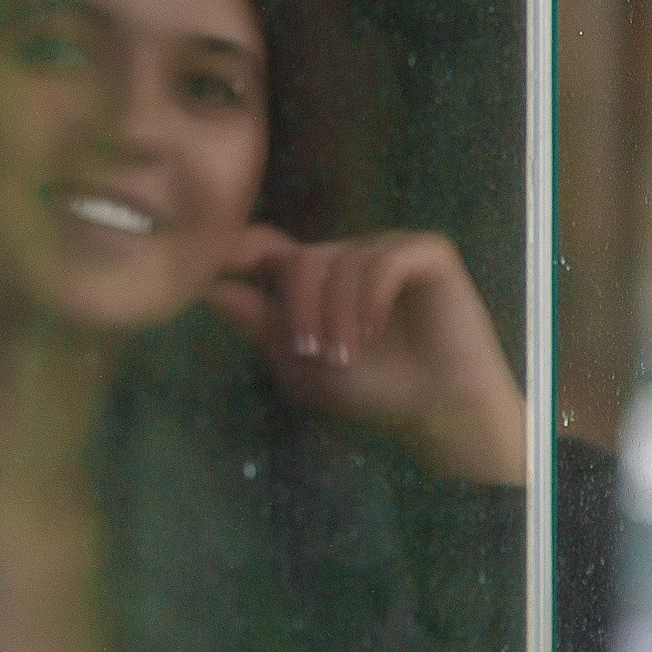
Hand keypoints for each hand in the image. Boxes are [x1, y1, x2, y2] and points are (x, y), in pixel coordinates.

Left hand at [209, 226, 526, 486]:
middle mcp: (349, 257)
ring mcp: (389, 251)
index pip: (267, 245)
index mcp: (316, 280)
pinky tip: (375, 330)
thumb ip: (263, 325)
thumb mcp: (304, 365)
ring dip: (339, 312)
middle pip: (302, 258)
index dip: (242, 250)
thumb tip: (212, 290)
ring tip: (350, 353)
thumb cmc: (375, 390)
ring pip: (344, 260)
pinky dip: (373, 295)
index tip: (224, 269)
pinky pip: (386, 260)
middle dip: (299, 307)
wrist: (440, 406)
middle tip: (313, 352)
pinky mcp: (429, 254)